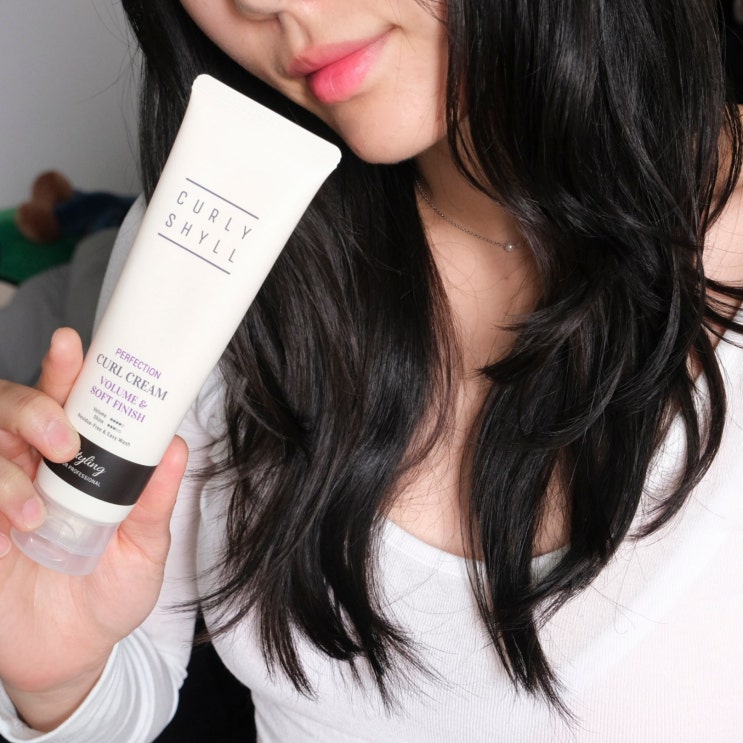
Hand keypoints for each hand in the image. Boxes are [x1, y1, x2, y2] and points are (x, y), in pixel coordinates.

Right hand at [0, 328, 187, 730]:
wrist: (72, 655)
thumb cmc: (109, 591)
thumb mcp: (144, 548)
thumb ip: (154, 501)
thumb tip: (180, 448)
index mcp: (76, 462)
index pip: (66, 402)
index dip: (64, 370)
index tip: (74, 346)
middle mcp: (30, 468)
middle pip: (10, 407)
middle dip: (31, 407)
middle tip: (62, 437)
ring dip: (7, 470)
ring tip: (38, 510)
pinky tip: (14, 528)